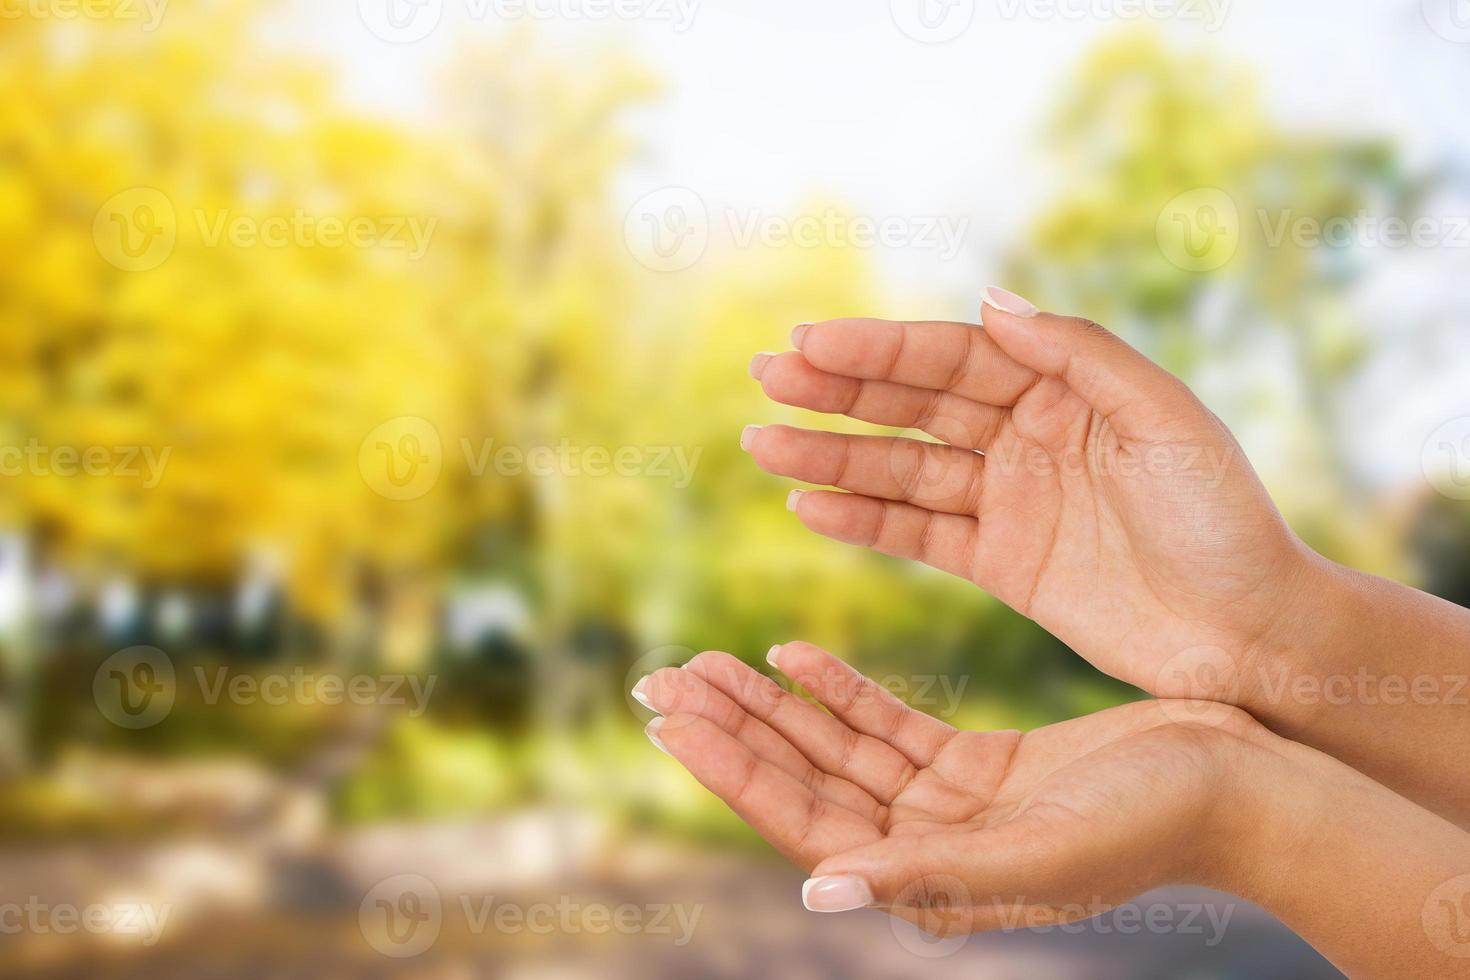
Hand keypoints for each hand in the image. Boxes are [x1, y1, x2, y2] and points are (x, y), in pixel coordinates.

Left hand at [634, 642, 1267, 932]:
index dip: (734, 769)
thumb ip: (929, 874)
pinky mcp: (975, 766)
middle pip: (803, 781)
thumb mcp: (1039, 852)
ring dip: (772, 705)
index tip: (671, 716)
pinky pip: (886, 725)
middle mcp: (924, 849)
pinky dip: (838, 690)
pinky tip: (793, 653)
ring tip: (708, 658)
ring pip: (835, 747)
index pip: (804, 823)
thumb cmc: (1153, 825)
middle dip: (732, 730)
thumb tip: (818, 891)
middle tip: (661, 676)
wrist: (1237, 787)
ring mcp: (946, 807)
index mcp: (929, 881)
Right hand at [743, 287, 1324, 699]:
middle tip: (766, 376)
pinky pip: (917, 535)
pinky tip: (809, 506)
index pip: (954, 357)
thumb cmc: (1223, 519)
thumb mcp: (1166, 421)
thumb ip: (1079, 356)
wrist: (1251, 636)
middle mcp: (1026, 435)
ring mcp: (1008, 499)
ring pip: (902, 470)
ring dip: (832, 457)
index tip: (810, 342)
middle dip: (839, 391)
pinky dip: (863, 521)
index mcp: (1064, 388)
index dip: (880, 349)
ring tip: (762, 445)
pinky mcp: (1001, 563)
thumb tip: (991, 299)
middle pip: (915, 405)